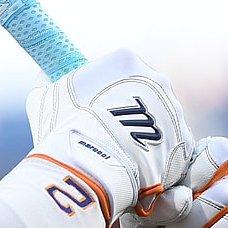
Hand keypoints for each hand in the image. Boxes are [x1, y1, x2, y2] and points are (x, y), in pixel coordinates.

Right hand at [26, 49, 192, 221]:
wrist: (91, 167)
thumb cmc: (64, 128)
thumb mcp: (44, 96)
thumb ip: (48, 81)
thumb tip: (45, 75)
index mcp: (126, 60)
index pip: (120, 68)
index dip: (106, 89)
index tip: (95, 107)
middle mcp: (157, 79)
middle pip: (144, 93)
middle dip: (128, 112)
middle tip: (107, 132)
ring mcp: (174, 110)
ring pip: (158, 121)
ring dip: (142, 134)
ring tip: (119, 155)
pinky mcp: (183, 141)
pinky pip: (169, 147)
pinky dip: (155, 157)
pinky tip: (135, 167)